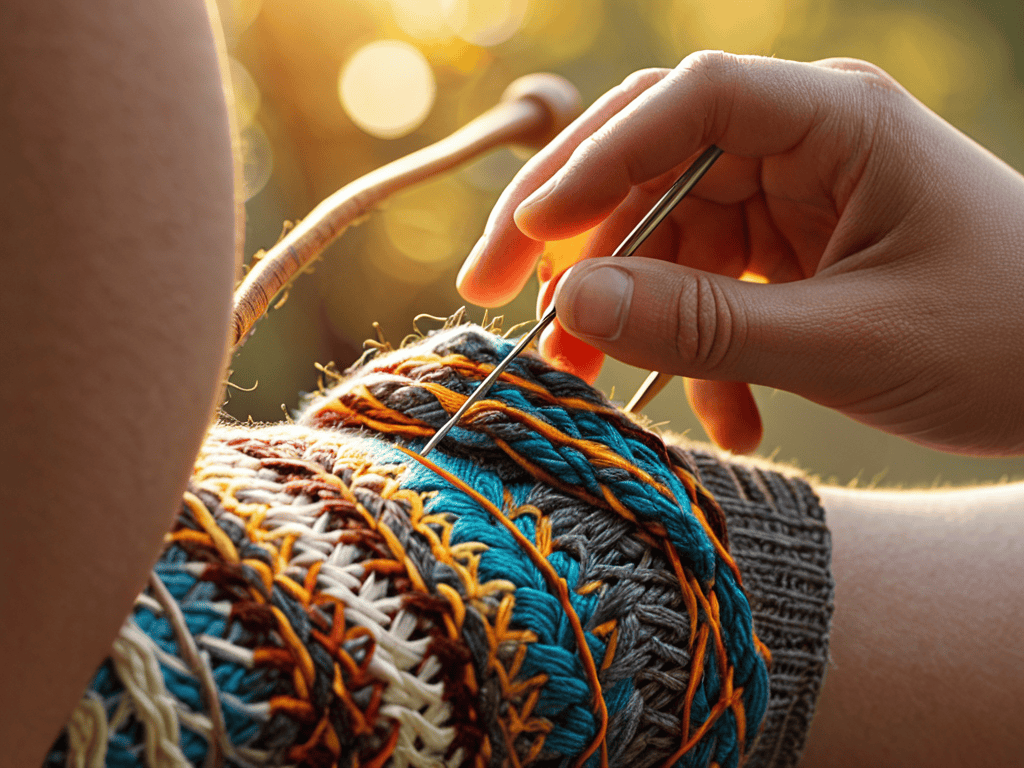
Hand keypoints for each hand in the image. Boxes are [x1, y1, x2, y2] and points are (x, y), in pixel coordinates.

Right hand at [457, 52, 1023, 455]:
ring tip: (591, 383)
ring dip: (628, 312)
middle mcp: (802, 141)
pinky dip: (698, 351)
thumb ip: (704, 324)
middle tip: (495, 300)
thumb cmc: (1000, 344)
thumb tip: (570, 299)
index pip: (690, 103)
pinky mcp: (788, 249)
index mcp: (836, 120)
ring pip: (664, 233)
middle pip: (650, 161)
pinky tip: (730, 420)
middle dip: (574, 237)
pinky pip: (707, 285)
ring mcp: (790, 195)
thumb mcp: (847, 342)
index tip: (529, 238)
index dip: (596, 161)